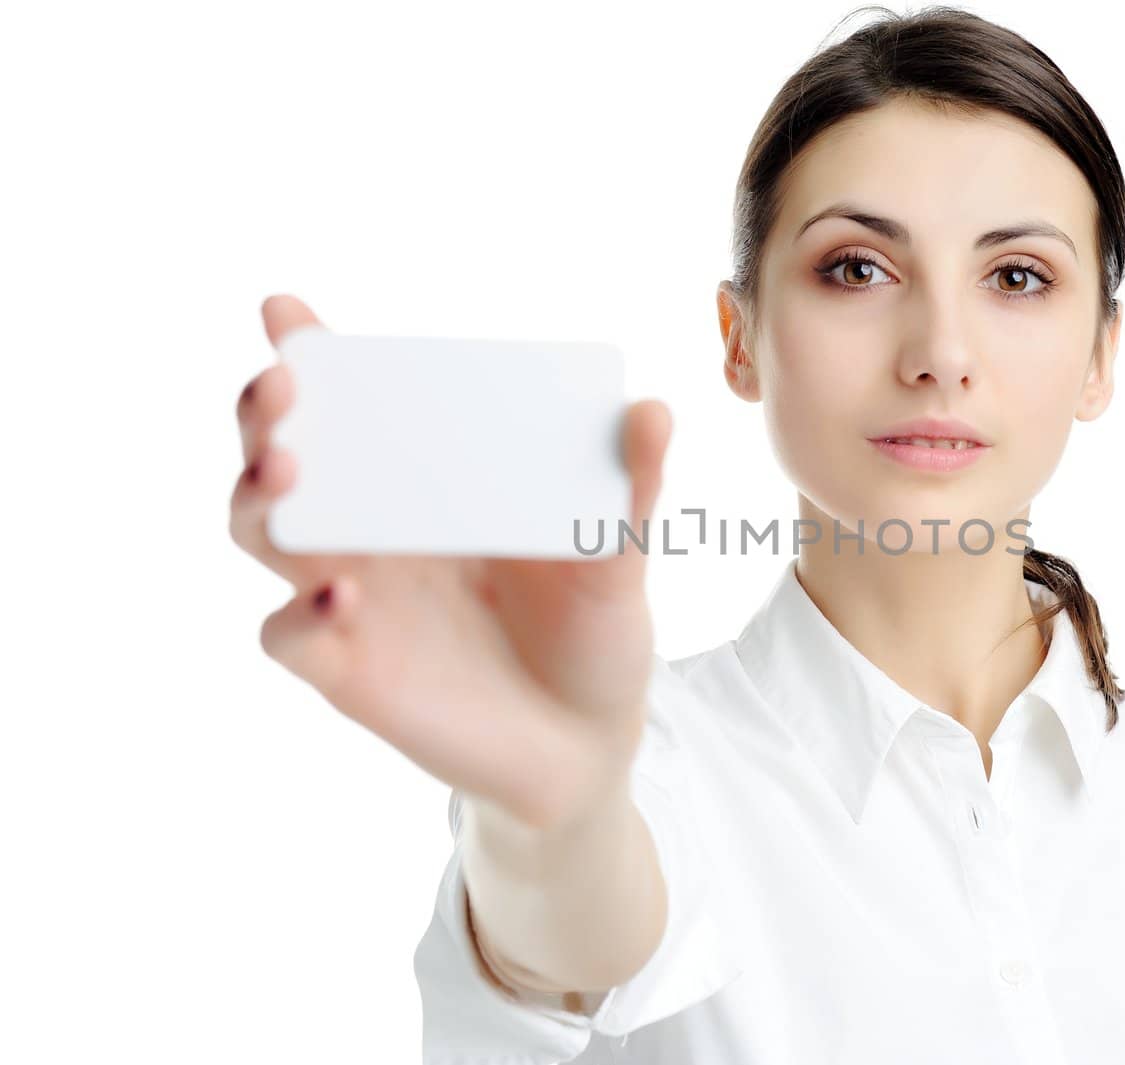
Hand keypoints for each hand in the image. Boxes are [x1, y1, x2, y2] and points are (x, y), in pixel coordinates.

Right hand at [230, 294, 671, 828]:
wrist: (590, 746)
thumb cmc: (593, 635)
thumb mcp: (619, 558)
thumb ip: (629, 490)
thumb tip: (651, 410)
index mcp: (429, 484)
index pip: (354, 407)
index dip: (307, 356)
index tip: (285, 313)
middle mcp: (376, 532)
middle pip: (280, 455)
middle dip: (263, 412)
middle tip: (280, 387)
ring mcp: (351, 596)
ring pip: (261, 532)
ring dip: (258, 497)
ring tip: (289, 469)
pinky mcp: (346, 668)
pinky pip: (287, 634)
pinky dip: (299, 611)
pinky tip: (343, 593)